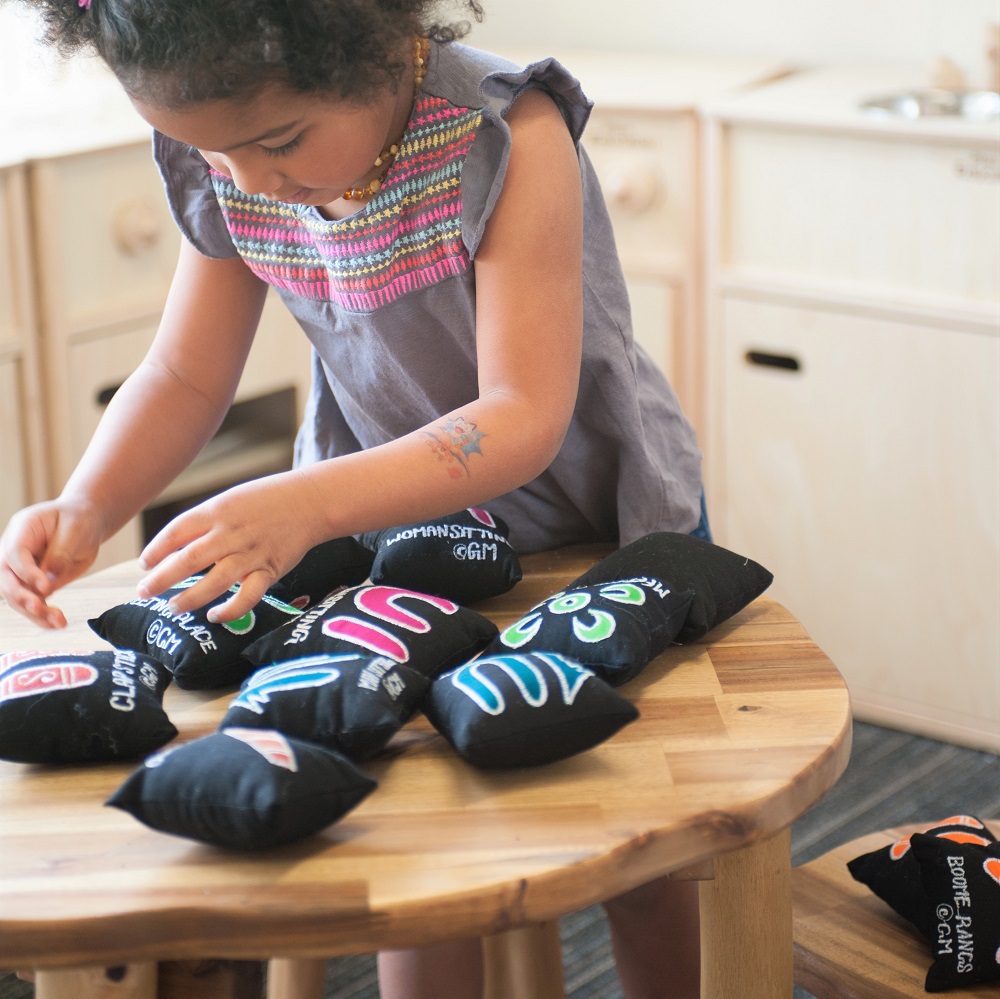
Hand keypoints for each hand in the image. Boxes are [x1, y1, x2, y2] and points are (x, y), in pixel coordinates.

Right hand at [0, 500, 102, 628]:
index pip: (14, 553)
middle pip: (5, 578)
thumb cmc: (78, 520)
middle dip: (20, 596)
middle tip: (40, 608)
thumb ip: (60, 554)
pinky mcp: (32, 584)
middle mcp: (13, 551)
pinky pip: (32, 602)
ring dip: (33, 612)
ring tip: (57, 621)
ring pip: (16, 596)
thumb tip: (48, 581)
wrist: (85, 522)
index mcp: (22, 529)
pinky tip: (57, 624)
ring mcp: (20, 569)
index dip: (27, 572)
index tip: (46, 587)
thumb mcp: (75, 530)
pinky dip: (43, 616)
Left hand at [136, 470, 328, 622]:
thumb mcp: (231, 500)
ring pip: (214, 581)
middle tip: (144, 591)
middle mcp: (231, 532)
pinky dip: (230, 609)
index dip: (156, 549)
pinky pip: (248, 596)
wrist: (310, 501)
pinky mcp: (270, 569)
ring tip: (173, 607)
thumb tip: (176, 548)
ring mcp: (251, 553)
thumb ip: (206, 522)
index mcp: (218, 510)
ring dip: (190, 598)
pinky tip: (215, 616)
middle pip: (189, 559)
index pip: (177, 531)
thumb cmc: (266, 500)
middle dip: (162, 578)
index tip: (145, 564)